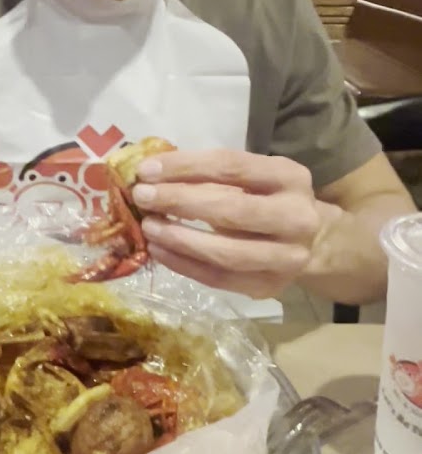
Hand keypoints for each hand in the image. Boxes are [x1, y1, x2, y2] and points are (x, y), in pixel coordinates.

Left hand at [132, 150, 324, 298]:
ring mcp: (287, 258)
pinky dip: (184, 265)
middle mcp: (297, 217)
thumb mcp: (252, 177)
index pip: (231, 166)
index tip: (147, 169)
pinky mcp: (269, 287)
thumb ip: (209, 175)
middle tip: (142, 197)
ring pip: (226, 252)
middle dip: (179, 202)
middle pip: (231, 211)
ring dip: (179, 239)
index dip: (185, 166)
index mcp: (290, 177)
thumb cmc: (266, 199)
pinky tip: (160, 250)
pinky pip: (219, 279)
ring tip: (148, 227)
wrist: (311, 241)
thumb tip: (151, 176)